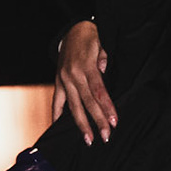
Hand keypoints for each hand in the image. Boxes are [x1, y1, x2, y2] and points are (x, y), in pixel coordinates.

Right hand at [51, 20, 114, 143]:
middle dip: (97, 121)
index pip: (99, 92)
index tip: (114, 121)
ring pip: (73, 106)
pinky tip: (59, 128)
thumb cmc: (90, 39)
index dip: (107, 107)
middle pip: (87, 103)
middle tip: (105, 136)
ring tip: (88, 140)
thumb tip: (103, 71)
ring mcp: (64, 80)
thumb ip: (103, 59)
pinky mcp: (58, 82)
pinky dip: (57, 115)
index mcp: (86, 67)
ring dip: (81, 124)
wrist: (72, 31)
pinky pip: (57, 102)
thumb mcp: (101, 45)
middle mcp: (73, 76)